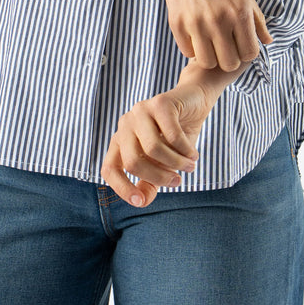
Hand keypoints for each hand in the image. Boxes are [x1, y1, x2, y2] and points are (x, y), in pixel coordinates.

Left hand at [101, 81, 211, 206]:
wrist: (194, 101)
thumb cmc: (175, 137)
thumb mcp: (162, 165)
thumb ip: (149, 183)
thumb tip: (141, 202)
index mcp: (120, 140)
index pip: (109, 168)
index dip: (121, 188)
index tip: (141, 202)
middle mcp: (125, 125)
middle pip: (132, 162)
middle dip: (159, 177)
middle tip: (178, 181)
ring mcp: (140, 111)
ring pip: (153, 149)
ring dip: (177, 163)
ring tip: (190, 166)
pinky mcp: (159, 103)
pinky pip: (172, 135)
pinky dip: (185, 149)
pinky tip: (193, 153)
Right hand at [160, 0, 271, 71]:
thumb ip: (257, 19)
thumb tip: (268, 41)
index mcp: (240, 12)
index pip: (250, 54)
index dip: (247, 51)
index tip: (241, 43)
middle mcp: (219, 20)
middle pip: (229, 63)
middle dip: (229, 57)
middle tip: (225, 44)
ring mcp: (196, 23)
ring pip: (207, 62)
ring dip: (210, 55)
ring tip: (209, 42)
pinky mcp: (177, 22)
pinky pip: (186, 51)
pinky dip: (192, 47)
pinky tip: (195, 34)